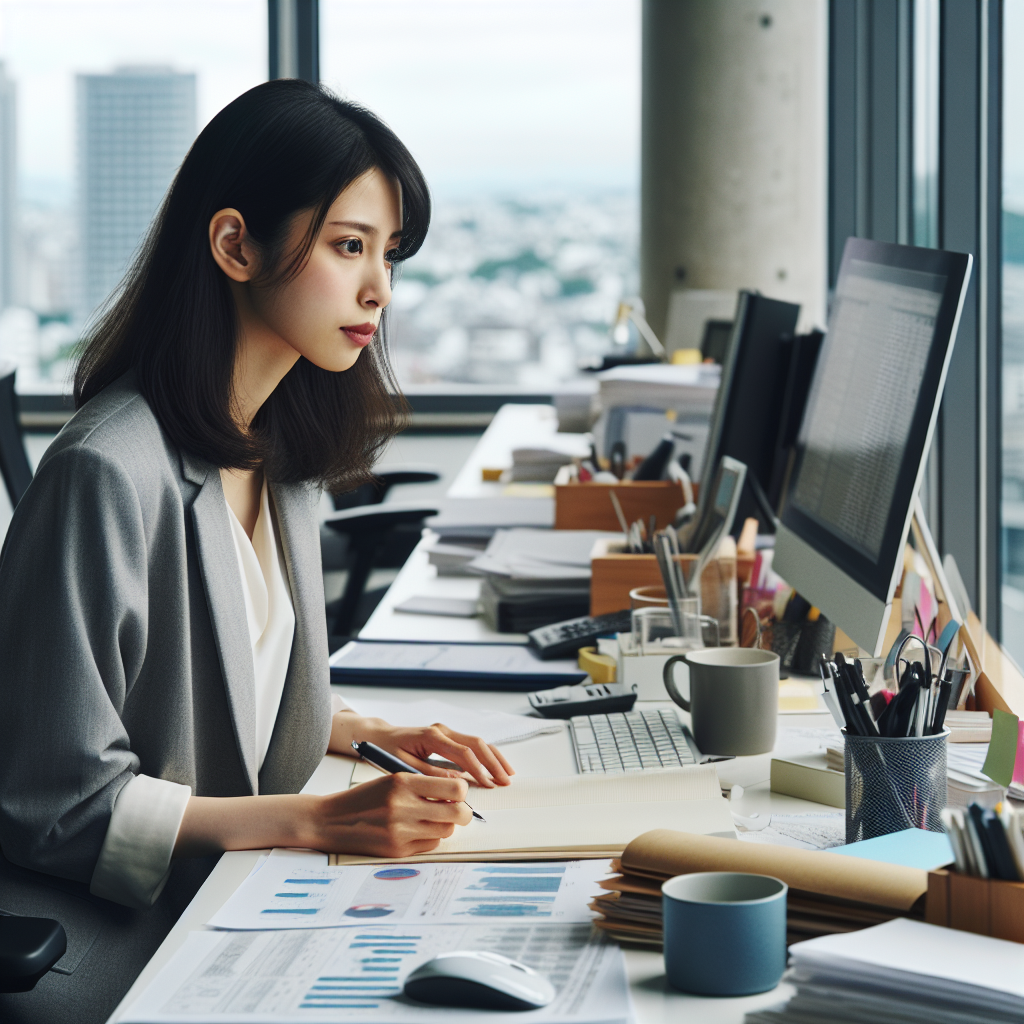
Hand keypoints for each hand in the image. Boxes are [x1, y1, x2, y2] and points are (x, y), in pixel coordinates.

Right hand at [174, 774, 472, 859]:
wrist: (329, 820)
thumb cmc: (363, 797)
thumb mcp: (391, 780)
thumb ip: (422, 785)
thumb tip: (457, 793)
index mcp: (402, 782)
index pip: (454, 788)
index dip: (461, 791)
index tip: (457, 792)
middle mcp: (403, 806)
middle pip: (457, 813)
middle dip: (463, 812)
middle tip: (457, 810)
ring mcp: (400, 831)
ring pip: (446, 830)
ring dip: (445, 825)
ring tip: (432, 819)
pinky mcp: (397, 850)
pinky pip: (431, 845)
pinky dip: (430, 838)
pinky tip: (417, 831)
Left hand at [330, 714, 513, 787]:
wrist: (379, 736)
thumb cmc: (387, 750)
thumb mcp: (404, 765)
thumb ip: (430, 774)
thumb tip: (455, 783)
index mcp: (431, 736)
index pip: (462, 752)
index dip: (477, 768)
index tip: (488, 784)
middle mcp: (442, 730)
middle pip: (476, 743)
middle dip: (493, 763)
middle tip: (505, 781)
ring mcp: (447, 732)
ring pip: (478, 742)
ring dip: (494, 758)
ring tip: (508, 774)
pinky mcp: (448, 737)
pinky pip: (472, 745)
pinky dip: (486, 755)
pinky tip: (495, 767)